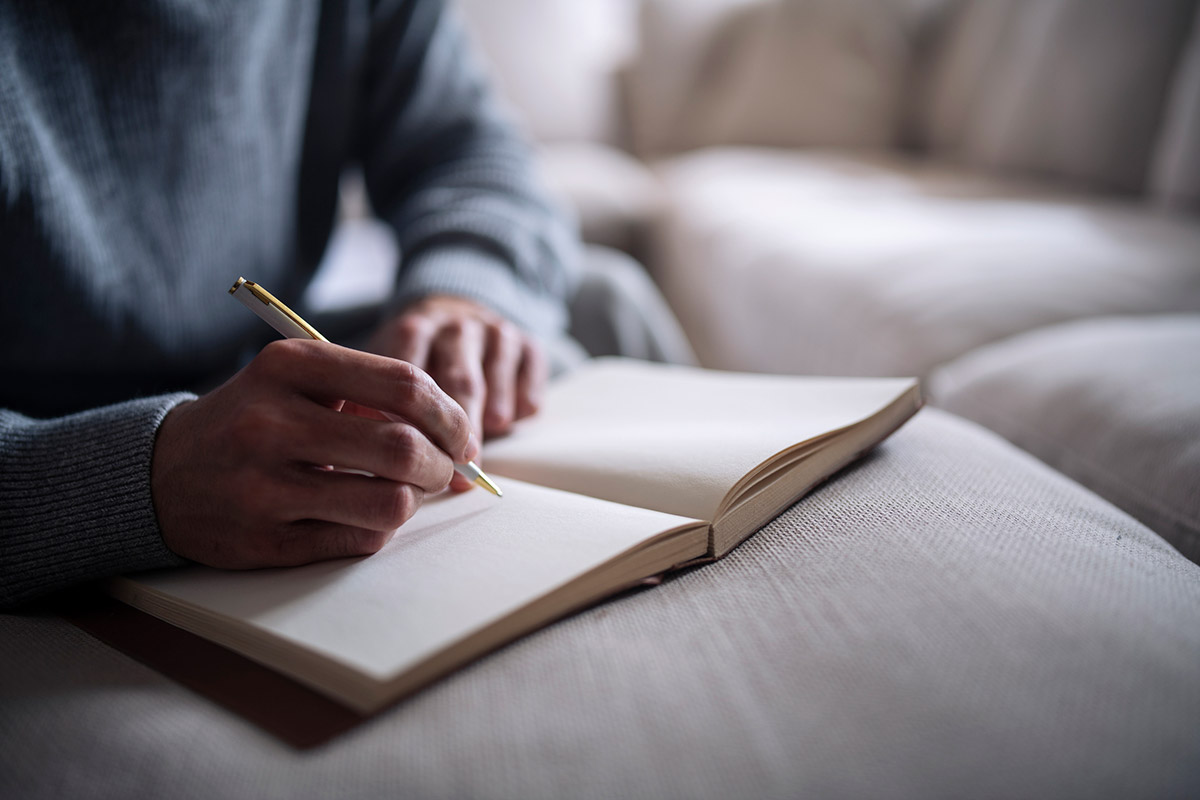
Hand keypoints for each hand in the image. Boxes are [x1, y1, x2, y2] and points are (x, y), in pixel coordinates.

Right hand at [151, 339, 476, 568]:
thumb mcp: (296, 381)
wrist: (160, 474)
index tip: (463, 437)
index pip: (405, 385)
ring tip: (405, 493)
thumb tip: (457, 434)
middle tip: (444, 471)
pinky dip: (378, 530)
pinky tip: (362, 516)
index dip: (451, 416)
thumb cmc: (252, 421)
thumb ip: (369, 392)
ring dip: (413, 502)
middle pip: (402, 447)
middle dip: (442, 465)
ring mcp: (264, 486)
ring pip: (389, 503)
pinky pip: (358, 541)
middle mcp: (271, 423)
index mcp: (289, 367)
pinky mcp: (263, 540)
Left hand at [368, 295, 546, 486]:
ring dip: (494, 413)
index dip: (414, 421)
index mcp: (415, 330)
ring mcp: (495, 332)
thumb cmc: (418, 358)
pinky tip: (509, 422)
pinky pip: (530, 375)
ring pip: (497, 375)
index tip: (413, 457)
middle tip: (457, 468)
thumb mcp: (387, 367)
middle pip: (460, 381)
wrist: (455, 314)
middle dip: (459, 429)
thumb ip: (377, 401)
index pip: (412, 374)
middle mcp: (456, 326)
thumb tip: (378, 453)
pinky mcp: (529, 342)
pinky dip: (522, 403)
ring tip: (487, 440)